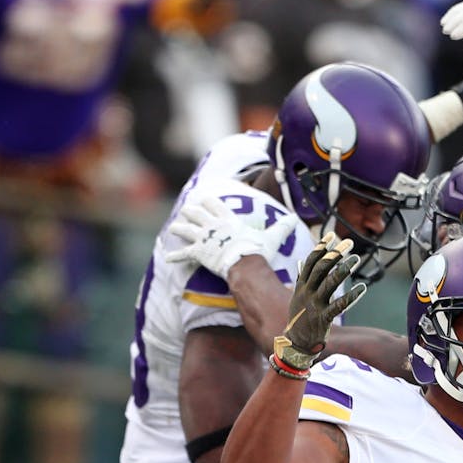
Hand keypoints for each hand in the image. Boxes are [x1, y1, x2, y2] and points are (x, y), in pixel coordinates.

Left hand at [166, 194, 294, 278]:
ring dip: (180, 228)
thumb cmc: (257, 250)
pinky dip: (175, 257)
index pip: (215, 205)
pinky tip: (167, 259)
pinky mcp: (198, 252)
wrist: (244, 263)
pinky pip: (183, 254)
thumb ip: (281, 227)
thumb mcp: (271, 236)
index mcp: (228, 219)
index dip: (209, 201)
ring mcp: (203, 238)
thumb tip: (296, 219)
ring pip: (186, 229)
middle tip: (187, 209)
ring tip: (174, 227)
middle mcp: (212, 225)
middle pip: (197, 213)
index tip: (204, 198)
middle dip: (191, 211)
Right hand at [277, 232, 364, 369]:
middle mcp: (307, 293)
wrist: (296, 343)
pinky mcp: (323, 318)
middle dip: (334, 253)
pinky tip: (362, 287)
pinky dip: (351, 296)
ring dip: (343, 269)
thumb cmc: (299, 318)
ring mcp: (315, 305)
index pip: (310, 261)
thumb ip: (302, 278)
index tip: (331, 234)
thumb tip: (303, 262)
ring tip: (355, 258)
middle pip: (321, 268)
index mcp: (302, 286)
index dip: (321, 247)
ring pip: (329, 283)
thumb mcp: (297, 296)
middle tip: (349, 243)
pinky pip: (339, 305)